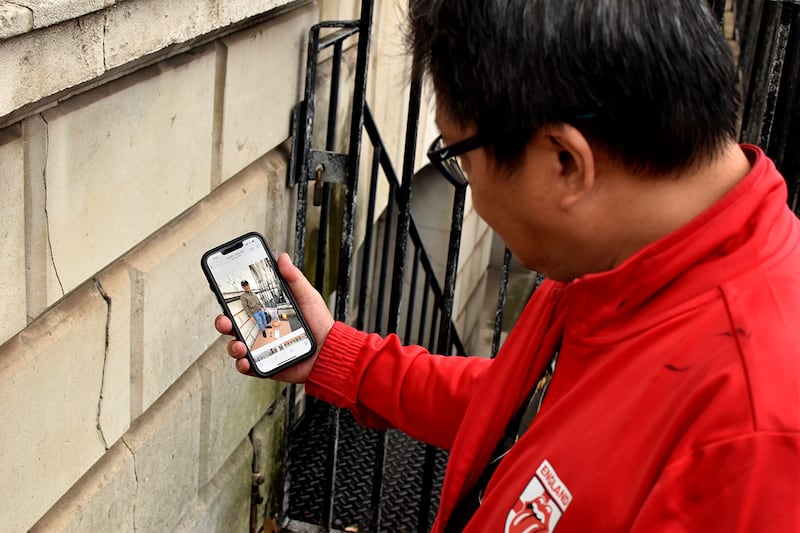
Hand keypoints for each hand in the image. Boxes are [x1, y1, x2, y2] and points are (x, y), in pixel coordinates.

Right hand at [215, 253, 334, 381]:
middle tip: (224, 319)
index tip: (217, 286)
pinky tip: (245, 361)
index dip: (227, 297)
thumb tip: (282, 258)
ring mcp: (261, 347)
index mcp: (267, 311)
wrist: (329, 350)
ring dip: (232, 346)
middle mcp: (261, 328)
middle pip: (233, 324)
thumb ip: (294, 278)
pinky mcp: (265, 364)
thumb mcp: (307, 295)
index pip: (243, 303)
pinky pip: (247, 366)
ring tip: (239, 345)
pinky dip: (242, 365)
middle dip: (223, 321)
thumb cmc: (319, 323)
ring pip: (236, 346)